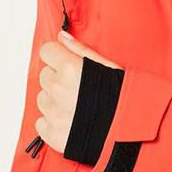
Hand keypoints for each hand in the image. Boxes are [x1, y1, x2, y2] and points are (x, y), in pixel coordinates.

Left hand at [35, 30, 122, 154]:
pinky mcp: (52, 134)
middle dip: (58, 78)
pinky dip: (52, 121)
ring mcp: (54, 113)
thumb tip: (61, 36)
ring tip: (76, 105)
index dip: (58, 56)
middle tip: (77, 86)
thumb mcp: (107, 65)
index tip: (67, 63)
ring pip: (42, 98)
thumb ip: (80, 49)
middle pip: (45, 75)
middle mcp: (58, 89)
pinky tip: (71, 120)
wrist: (130, 131)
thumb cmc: (123, 96)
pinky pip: (41, 122)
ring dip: (54, 100)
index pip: (46, 51)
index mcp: (70, 68)